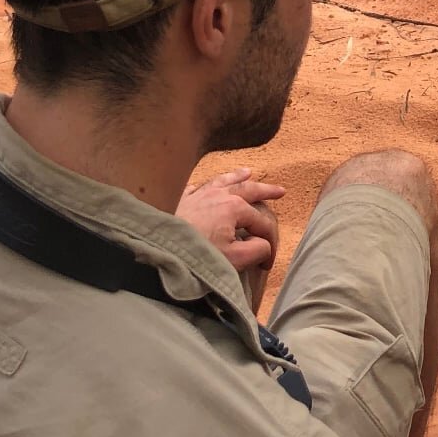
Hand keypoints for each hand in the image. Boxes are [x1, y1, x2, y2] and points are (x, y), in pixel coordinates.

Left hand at [176, 168, 284, 309]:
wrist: (157, 249)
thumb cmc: (197, 256)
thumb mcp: (234, 260)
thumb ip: (257, 250)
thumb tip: (263, 245)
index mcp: (235, 208)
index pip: (262, 223)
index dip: (269, 243)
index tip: (267, 264)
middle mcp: (219, 195)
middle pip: (248, 189)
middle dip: (266, 190)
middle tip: (280, 190)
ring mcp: (197, 194)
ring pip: (223, 180)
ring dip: (238, 176)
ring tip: (248, 172)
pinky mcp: (179, 199)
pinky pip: (195, 185)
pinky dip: (204, 184)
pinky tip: (204, 184)